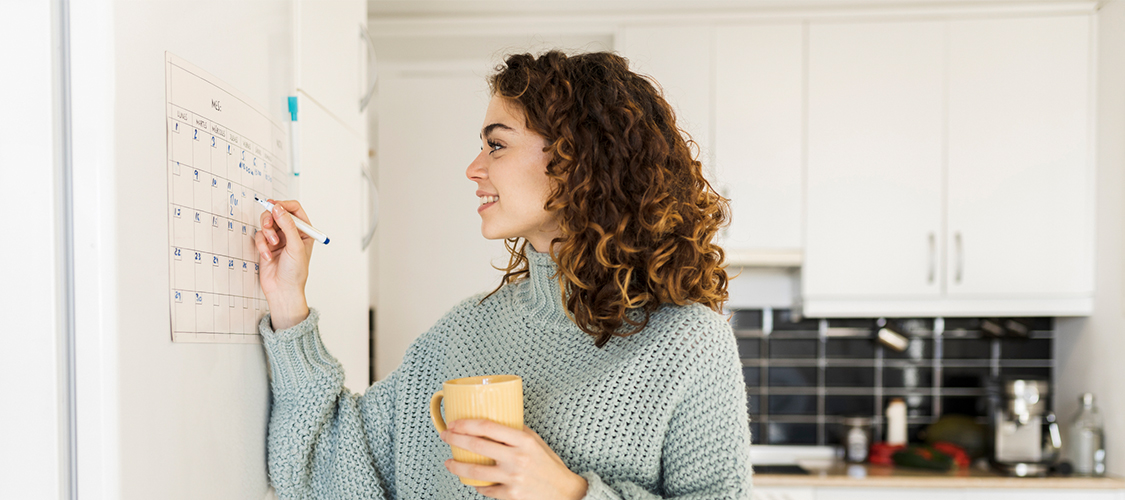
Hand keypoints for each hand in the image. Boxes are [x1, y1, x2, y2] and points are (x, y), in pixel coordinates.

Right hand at [253, 199, 313, 329]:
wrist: (283, 290)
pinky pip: (259, 236)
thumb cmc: (295, 272)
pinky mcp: (266, 246)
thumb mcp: (295, 246)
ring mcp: (278, 239)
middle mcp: (291, 233)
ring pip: (266, 224)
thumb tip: (278, 208)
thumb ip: (287, 225)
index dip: (283, 205)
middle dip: (271, 218)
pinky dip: (261, 245)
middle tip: (268, 225)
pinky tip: (267, 256)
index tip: (274, 206)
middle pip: (277, 213)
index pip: (294, 209)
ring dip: (266, 232)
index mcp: (304, 231)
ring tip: (271, 244)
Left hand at [440, 420, 586, 499]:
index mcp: (523, 441)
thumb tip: (495, 420)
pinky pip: (486, 490)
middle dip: (456, 439)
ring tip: (449, 462)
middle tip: (446, 436)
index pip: (488, 427)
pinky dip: (476, 486)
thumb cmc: (550, 465)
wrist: (565, 493)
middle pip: (477, 446)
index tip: (455, 422)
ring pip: (475, 472)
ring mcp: (512, 478)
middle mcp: (517, 458)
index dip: (467, 424)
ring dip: (457, 466)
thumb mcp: (536, 442)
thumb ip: (517, 431)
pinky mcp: (510, 496)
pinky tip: (471, 481)